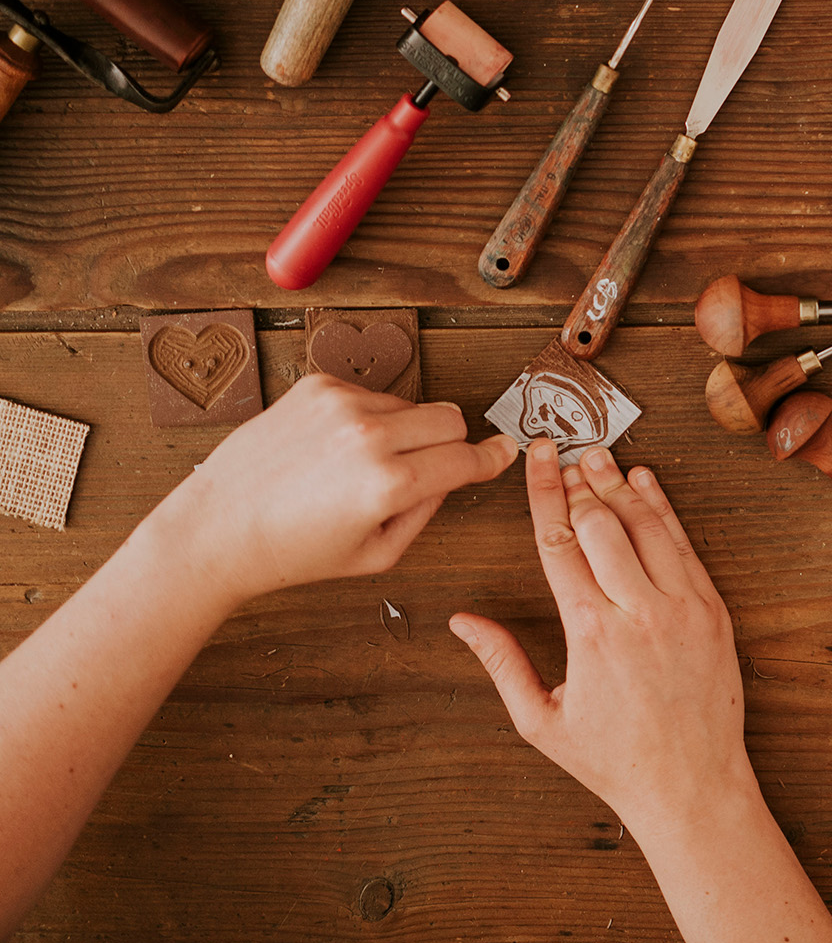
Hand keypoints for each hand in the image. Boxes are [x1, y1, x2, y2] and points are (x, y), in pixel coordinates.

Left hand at [147, 373, 517, 606]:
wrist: (217, 528)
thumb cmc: (290, 551)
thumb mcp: (375, 555)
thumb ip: (426, 512)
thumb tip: (454, 472)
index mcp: (388, 484)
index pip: (467, 458)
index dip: (491, 458)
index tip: (503, 452)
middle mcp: (368, 436)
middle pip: (450, 419)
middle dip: (450, 443)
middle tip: (427, 468)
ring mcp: (341, 405)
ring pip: (411, 406)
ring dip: (404, 431)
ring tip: (362, 466)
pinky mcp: (317, 387)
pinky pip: (372, 395)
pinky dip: (367, 418)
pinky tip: (336, 448)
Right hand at [450, 440, 752, 839]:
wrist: (692, 786)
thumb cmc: (614, 760)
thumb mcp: (542, 720)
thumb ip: (501, 662)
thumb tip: (462, 622)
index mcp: (591, 632)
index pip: (559, 541)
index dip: (543, 492)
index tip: (536, 456)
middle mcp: (639, 612)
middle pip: (602, 523)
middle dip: (579, 482)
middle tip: (566, 452)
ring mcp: (683, 608)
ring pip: (647, 525)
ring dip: (621, 486)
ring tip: (600, 456)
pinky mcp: (713, 611)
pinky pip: (686, 547)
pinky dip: (665, 510)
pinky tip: (647, 484)